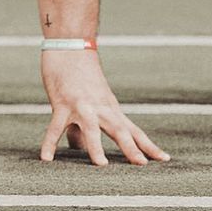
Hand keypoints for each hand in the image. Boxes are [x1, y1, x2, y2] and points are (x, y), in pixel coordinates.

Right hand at [39, 49, 170, 165]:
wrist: (71, 45)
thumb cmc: (81, 74)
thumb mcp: (91, 101)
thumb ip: (85, 127)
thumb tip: (78, 149)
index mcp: (111, 108)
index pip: (133, 131)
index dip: (148, 145)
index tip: (165, 159)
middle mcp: (100, 108)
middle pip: (119, 130)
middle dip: (131, 148)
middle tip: (143, 165)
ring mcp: (82, 105)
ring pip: (91, 127)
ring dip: (96, 146)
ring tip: (101, 165)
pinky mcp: (63, 103)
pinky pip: (55, 126)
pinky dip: (50, 143)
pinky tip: (46, 158)